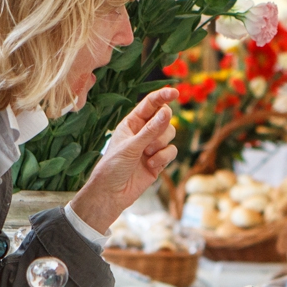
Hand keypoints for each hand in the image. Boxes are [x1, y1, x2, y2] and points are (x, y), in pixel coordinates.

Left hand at [71, 87, 178, 231]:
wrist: (112, 194)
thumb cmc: (113, 167)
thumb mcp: (131, 146)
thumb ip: (151, 130)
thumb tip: (167, 112)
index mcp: (132, 123)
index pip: (150, 104)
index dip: (163, 96)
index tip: (174, 93)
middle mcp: (143, 132)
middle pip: (165, 119)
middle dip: (161, 130)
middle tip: (149, 142)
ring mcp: (152, 146)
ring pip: (170, 135)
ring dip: (161, 145)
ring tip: (147, 156)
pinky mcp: (159, 160)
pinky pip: (171, 151)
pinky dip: (163, 158)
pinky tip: (151, 166)